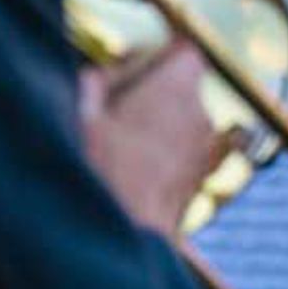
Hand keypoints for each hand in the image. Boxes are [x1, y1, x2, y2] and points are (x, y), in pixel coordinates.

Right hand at [77, 40, 223, 235]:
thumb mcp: (80, 113)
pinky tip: (131, 166)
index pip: (184, 50)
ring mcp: (207, 151)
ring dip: (155, 122)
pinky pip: (185, 148)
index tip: (128, 63)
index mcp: (175, 89)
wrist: (124, 238)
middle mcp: (201, 116)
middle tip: (109, 105)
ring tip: (115, 141)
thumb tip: (103, 76)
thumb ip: (96, 81)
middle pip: (179, 85)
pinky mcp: (201, 179)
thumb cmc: (100, 173)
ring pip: (182, 119)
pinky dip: (164, 149)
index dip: (155, 53)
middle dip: (150, 89)